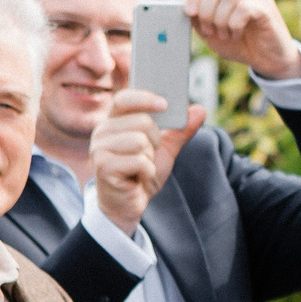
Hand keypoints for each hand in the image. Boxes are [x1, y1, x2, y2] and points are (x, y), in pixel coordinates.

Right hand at [89, 94, 205, 234]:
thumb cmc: (142, 173)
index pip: (125, 99)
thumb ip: (180, 130)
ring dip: (150, 158)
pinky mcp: (103, 166)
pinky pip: (140, 161)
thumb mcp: (165, 149)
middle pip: (143, 121)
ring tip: (140, 167)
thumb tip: (200, 110)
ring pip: (141, 141)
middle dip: (156, 141)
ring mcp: (100, 148)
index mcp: (114, 121)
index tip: (165, 104)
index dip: (145, 98)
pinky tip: (138, 177)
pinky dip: (147, 171)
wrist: (130, 203)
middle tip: (148, 155)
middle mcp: (103, 131)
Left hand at [187, 0, 300, 79]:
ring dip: (220, 19)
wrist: (267, 60)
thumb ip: (197, 17)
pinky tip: (236, 33)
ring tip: (224, 34)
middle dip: (206, 9)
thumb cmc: (240, 43)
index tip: (190, 13)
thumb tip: (186, 7)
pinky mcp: (267, 8)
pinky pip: (243, 8)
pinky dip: (234, 24)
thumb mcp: (210, 31)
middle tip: (209, 29)